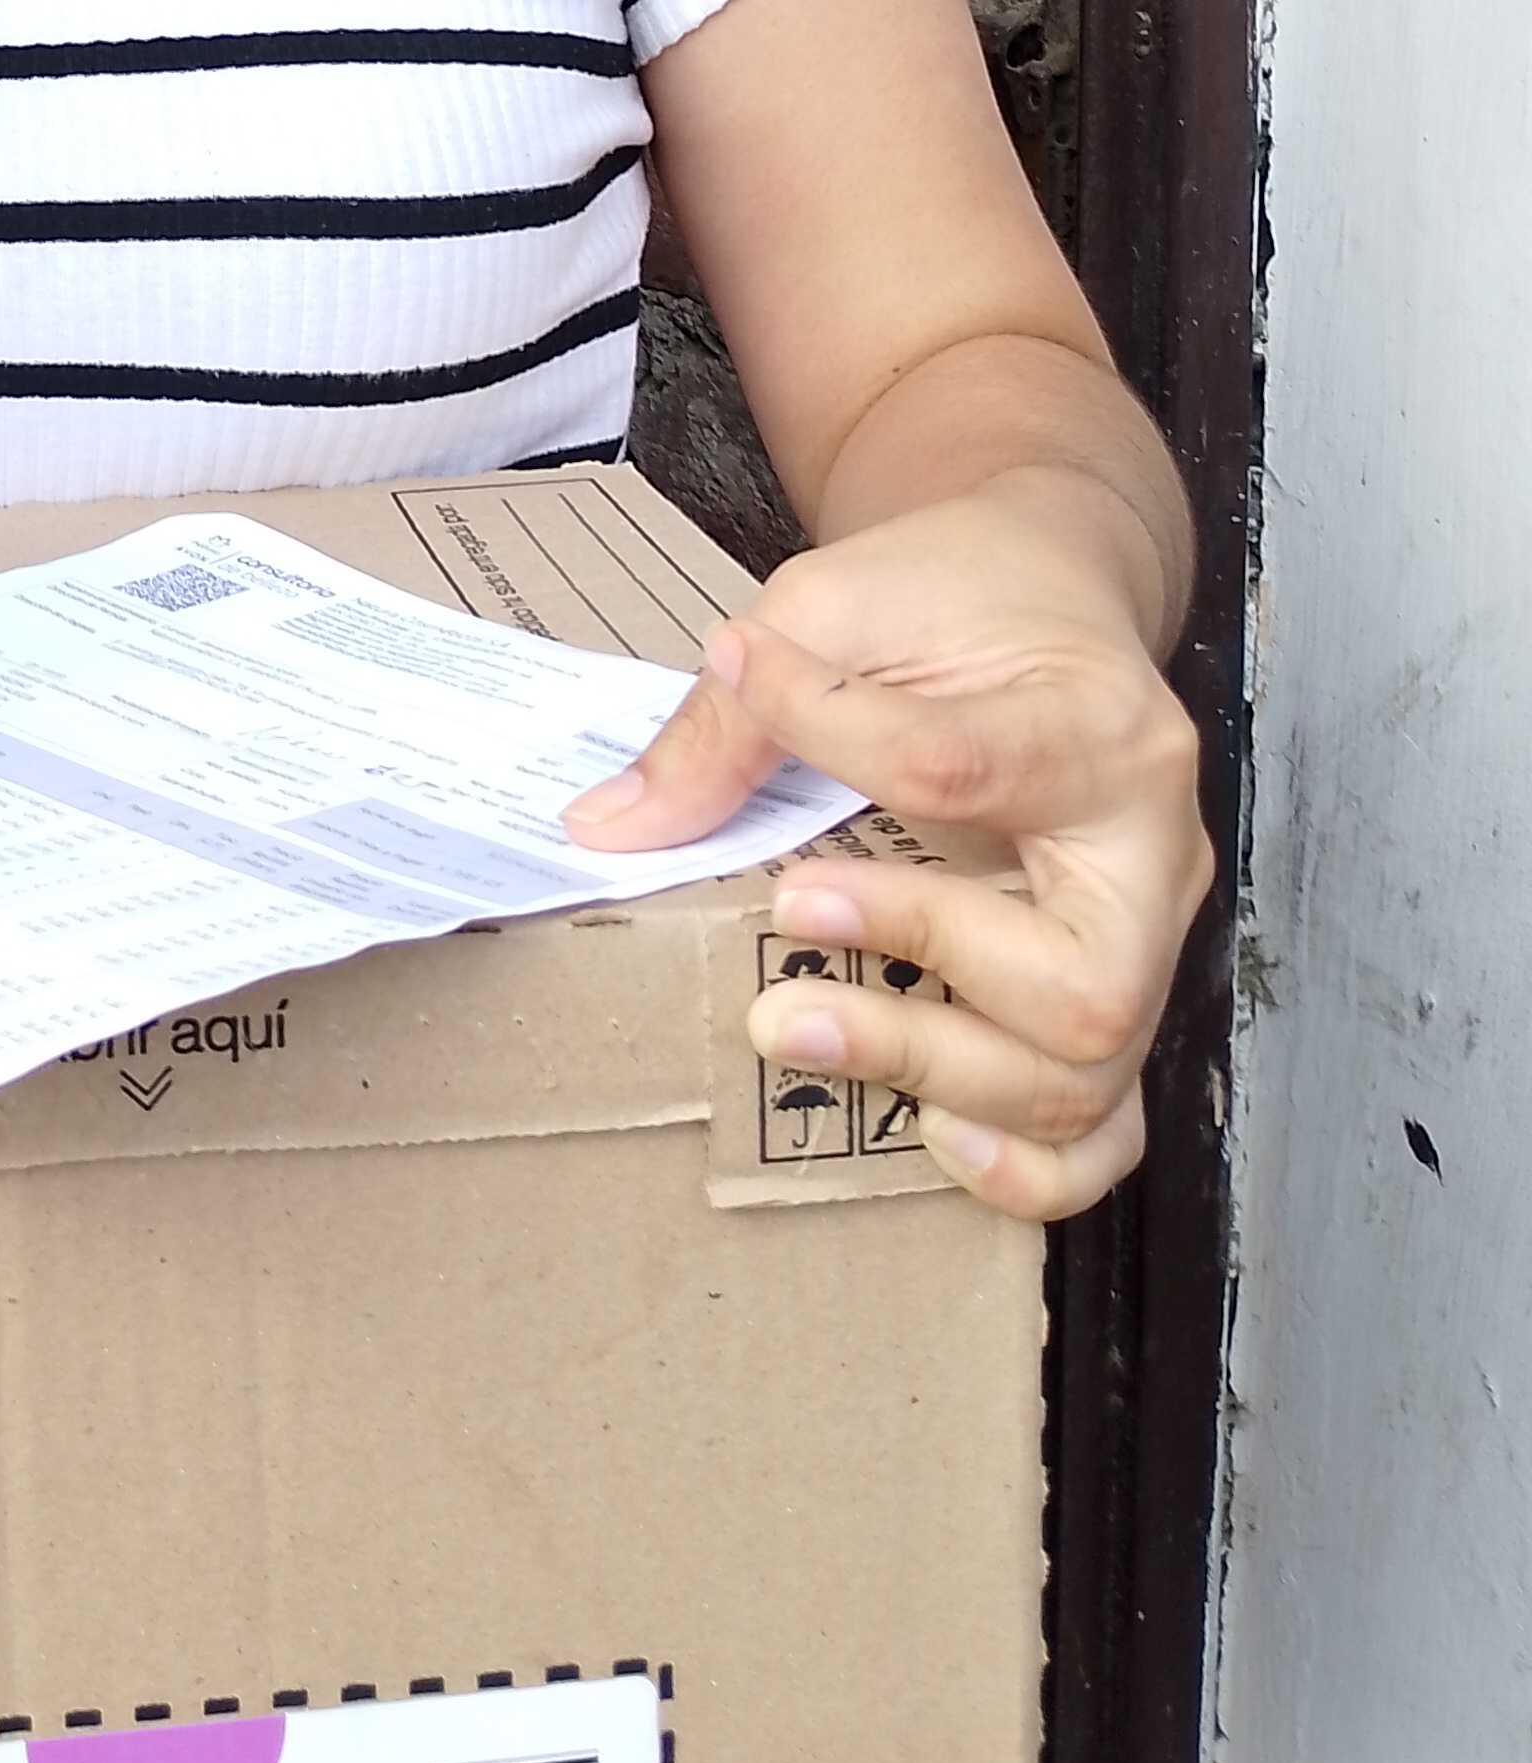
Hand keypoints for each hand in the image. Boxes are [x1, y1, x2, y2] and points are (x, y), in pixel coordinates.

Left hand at [562, 476, 1211, 1220]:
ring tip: (796, 1032)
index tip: (747, 703)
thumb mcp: (842, 601)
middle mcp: (1151, 851)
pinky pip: (1111, 1128)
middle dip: (919, 976)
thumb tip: (611, 827)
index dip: (836, 749)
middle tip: (783, 930)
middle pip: (1078, 980)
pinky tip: (931, 1137)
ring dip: (934, 1075)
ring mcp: (1150, 941)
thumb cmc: (958, 597)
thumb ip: (738, 708)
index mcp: (1097, 729)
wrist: (1057, 596)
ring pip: (1088, 1074)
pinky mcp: (1125, 997)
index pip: (963, 768)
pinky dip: (1032, 1166)